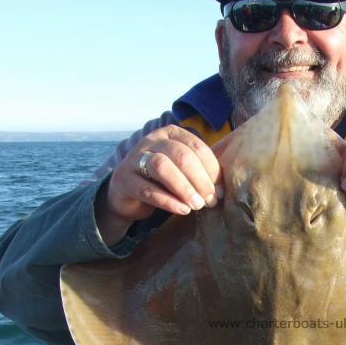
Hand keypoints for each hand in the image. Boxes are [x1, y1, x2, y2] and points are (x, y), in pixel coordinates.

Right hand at [96, 126, 222, 245]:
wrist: (126, 194)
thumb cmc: (160, 180)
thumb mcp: (180, 170)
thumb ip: (198, 172)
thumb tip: (221, 190)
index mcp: (169, 134)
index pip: (196, 146)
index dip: (211, 169)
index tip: (221, 190)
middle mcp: (151, 141)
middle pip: (180, 155)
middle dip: (200, 179)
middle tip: (210, 200)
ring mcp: (134, 159)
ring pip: (162, 167)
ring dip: (184, 188)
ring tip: (197, 205)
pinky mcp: (124, 180)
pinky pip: (147, 190)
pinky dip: (168, 201)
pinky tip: (182, 210)